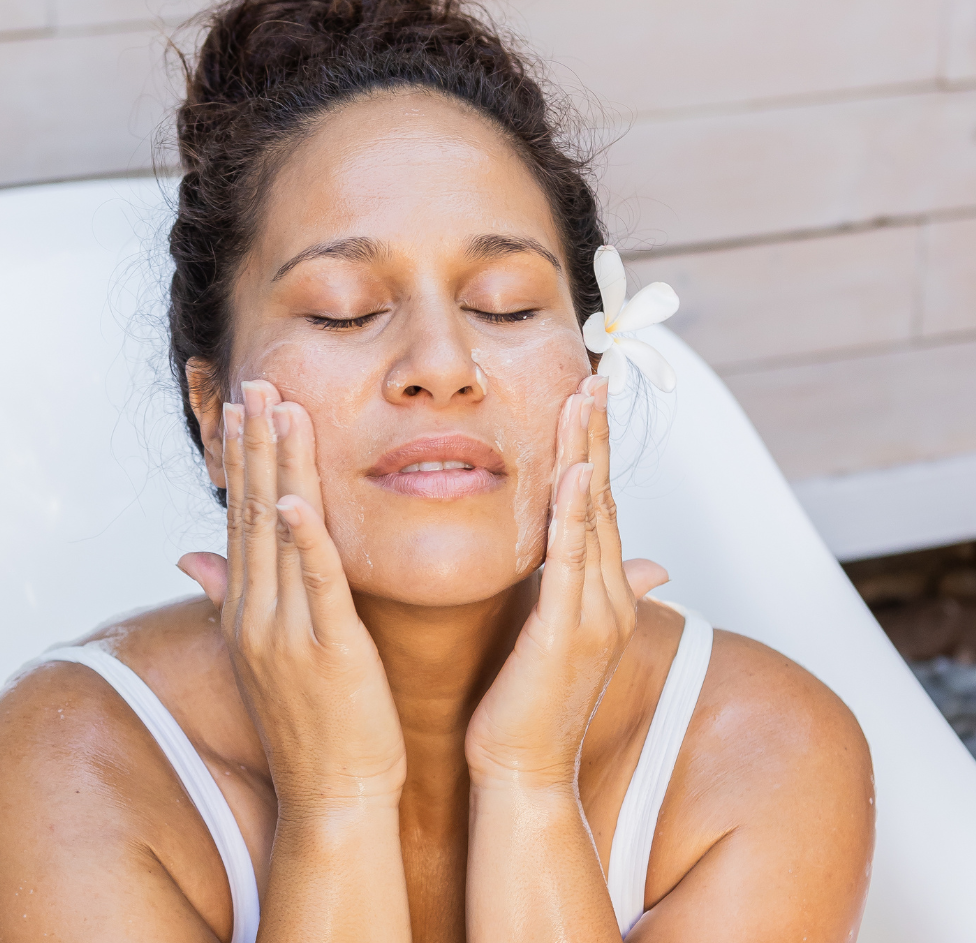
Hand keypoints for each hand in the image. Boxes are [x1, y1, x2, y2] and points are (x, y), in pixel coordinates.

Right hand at [179, 381, 406, 814]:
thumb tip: (188, 555)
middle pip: (252, 511)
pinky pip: (314, 583)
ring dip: (279, 467)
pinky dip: (304, 538)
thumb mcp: (263, 653)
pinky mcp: (327, 649)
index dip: (242, 459)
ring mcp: (286, 630)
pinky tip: (295, 496)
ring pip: (279, 533)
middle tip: (257, 381)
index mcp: (247, 609)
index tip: (243, 406)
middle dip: (256, 443)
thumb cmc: (313, 720)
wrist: (334, 794)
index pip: (240, 518)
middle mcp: (257, 612)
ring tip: (279, 408)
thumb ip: (230, 596)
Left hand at [464, 375, 665, 788]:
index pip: (599, 507)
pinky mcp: (565, 633)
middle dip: (597, 436)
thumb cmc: (527, 704)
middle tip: (594, 377)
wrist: (521, 771)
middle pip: (603, 498)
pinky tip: (577, 473)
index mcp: (599, 593)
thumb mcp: (552, 636)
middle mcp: (606, 597)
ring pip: (593, 518)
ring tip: (585, 400)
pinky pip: (572, 562)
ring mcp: (593, 614)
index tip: (585, 401)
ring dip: (589, 455)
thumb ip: (574, 589)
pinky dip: (578, 515)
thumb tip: (629, 563)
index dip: (593, 451)